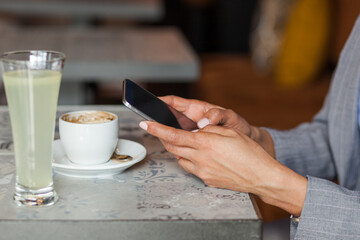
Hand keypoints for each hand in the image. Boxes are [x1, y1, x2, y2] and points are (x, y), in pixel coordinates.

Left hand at [140, 121, 306, 215]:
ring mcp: (202, 171)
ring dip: (179, 149)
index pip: (173, 134)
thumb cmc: (249, 152)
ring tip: (189, 143)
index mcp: (204, 142)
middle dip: (164, 137)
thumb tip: (195, 131)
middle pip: (172, 147)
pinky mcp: (206, 180)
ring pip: (180, 158)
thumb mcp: (229, 132)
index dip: (156, 128)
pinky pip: (191, 168)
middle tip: (163, 131)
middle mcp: (199, 158)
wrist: (261, 176)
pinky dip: (190, 159)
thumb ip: (208, 131)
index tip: (145, 123)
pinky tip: (200, 156)